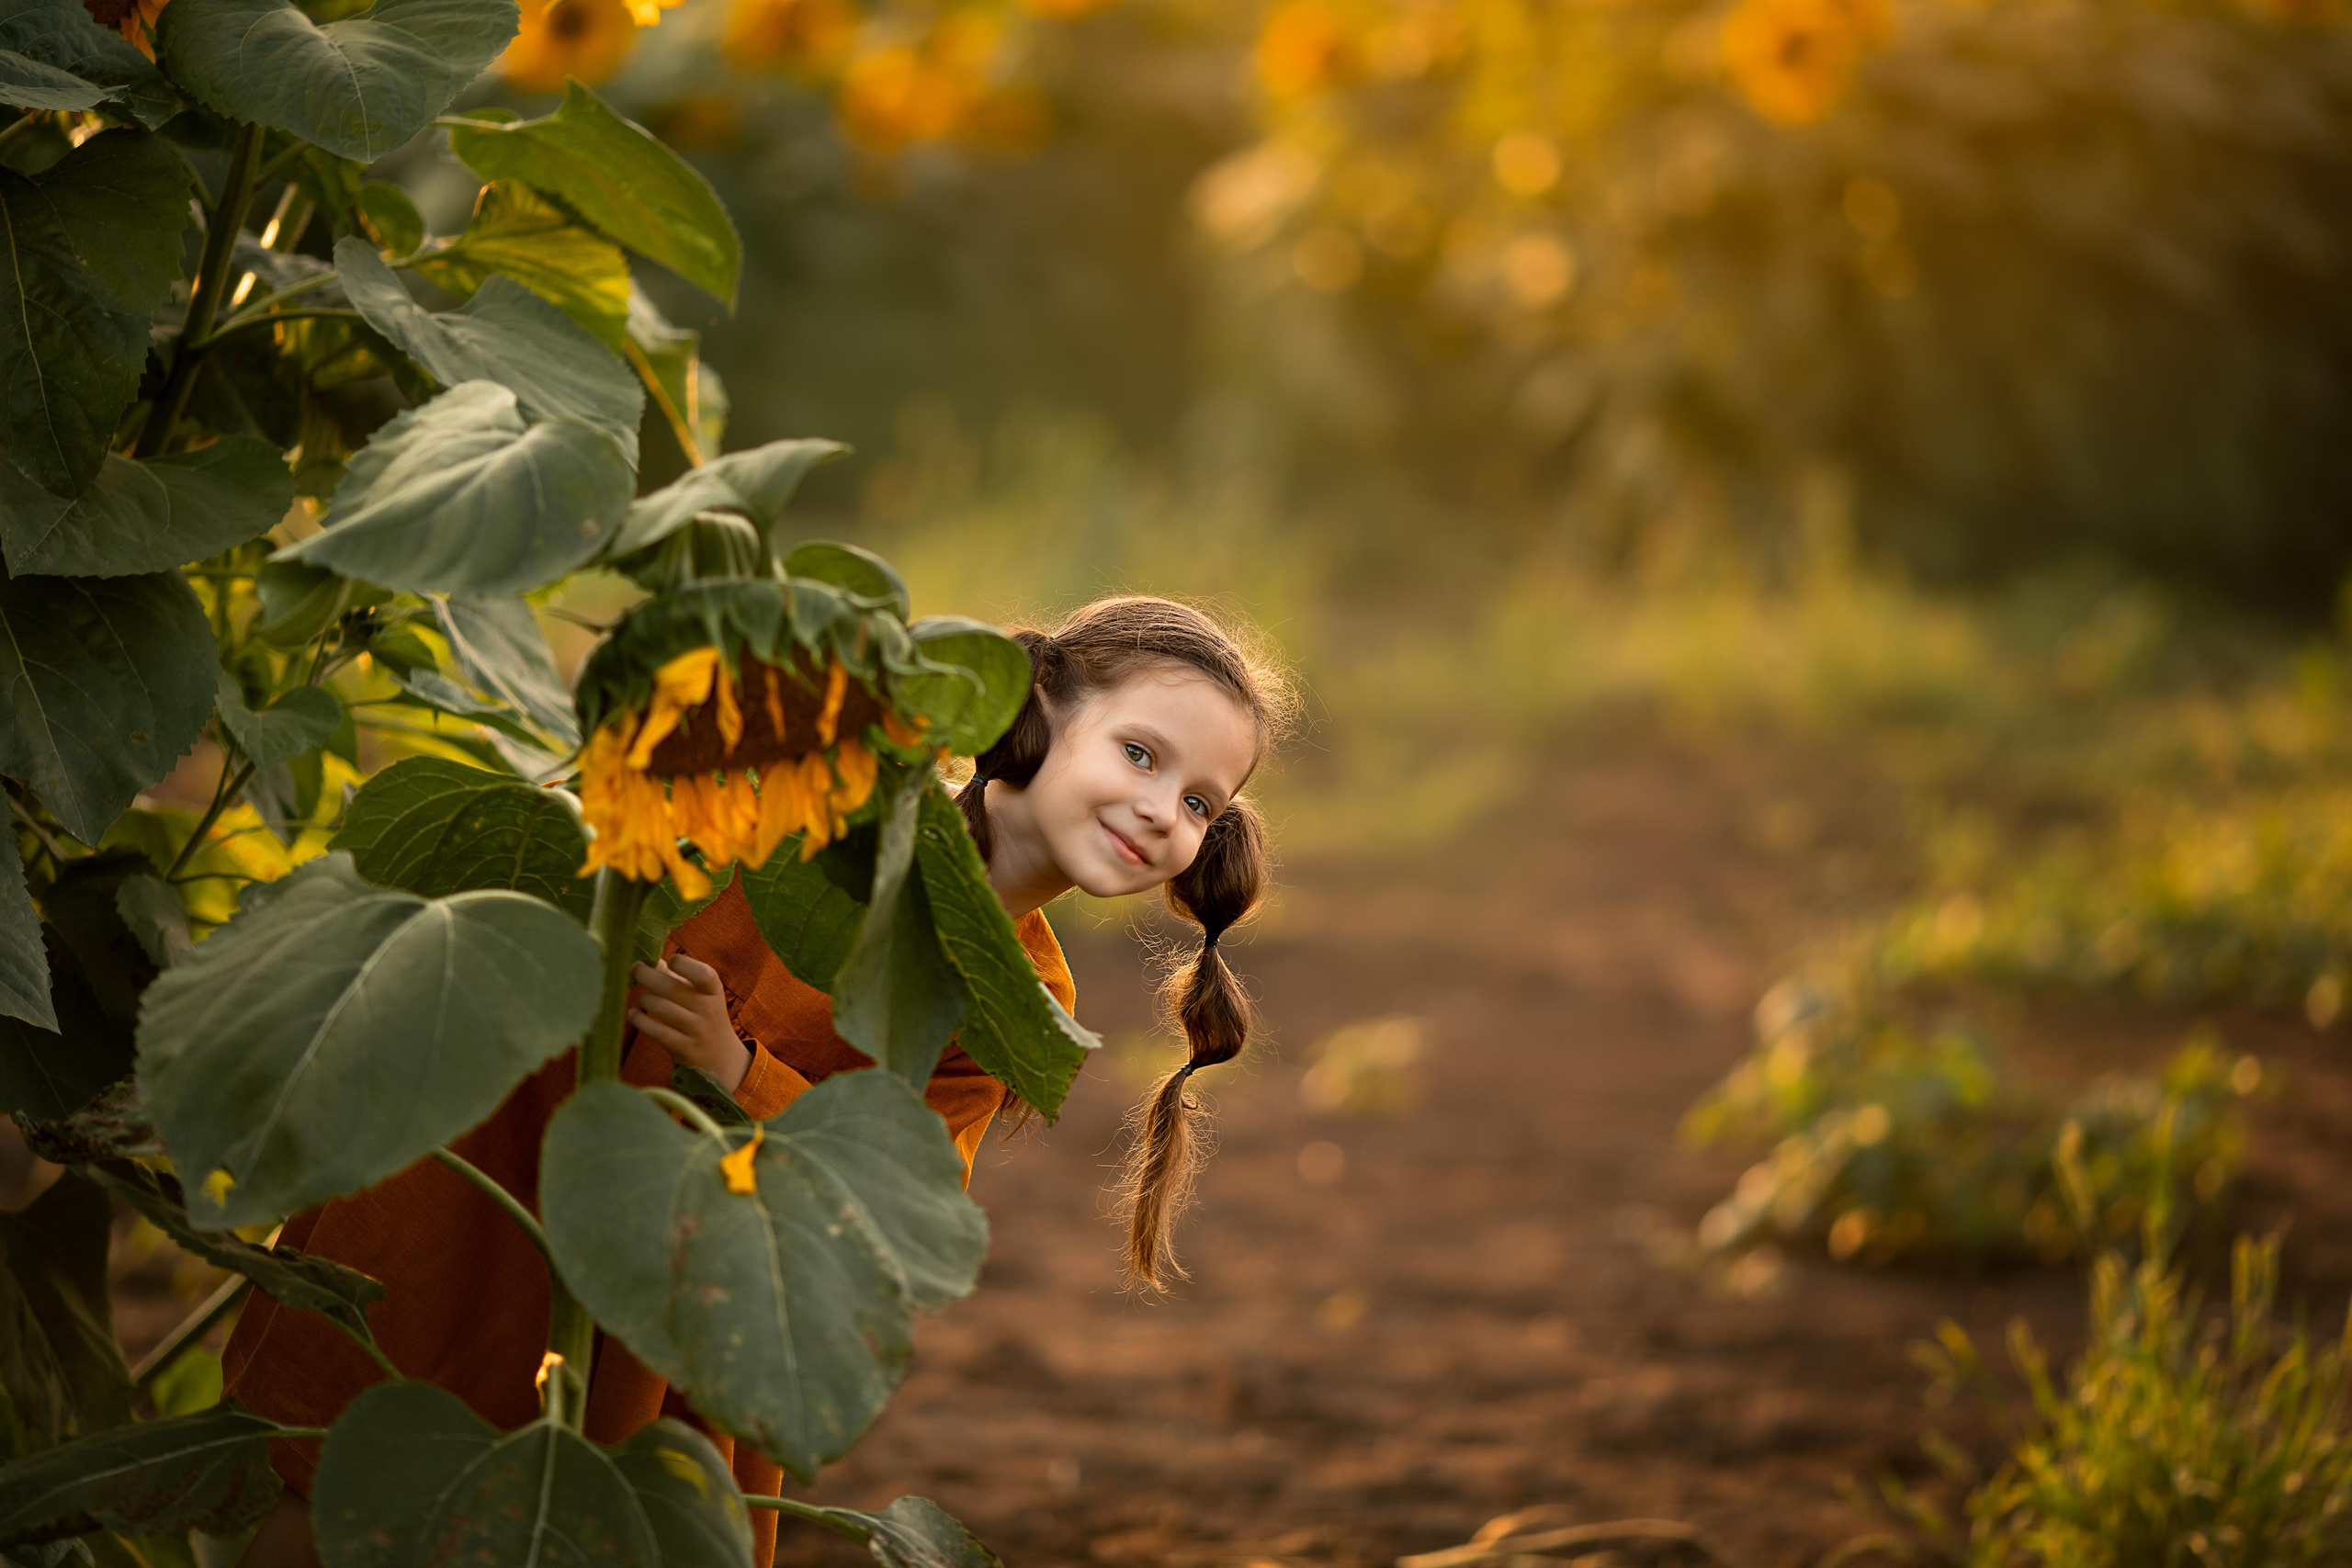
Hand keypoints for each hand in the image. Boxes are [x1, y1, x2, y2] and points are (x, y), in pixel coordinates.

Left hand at [628, 955, 749, 1093]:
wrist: (720, 1056)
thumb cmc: (702, 1016)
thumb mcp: (700, 995)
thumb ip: (677, 976)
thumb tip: (651, 959)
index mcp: (713, 990)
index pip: (703, 974)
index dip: (683, 964)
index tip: (670, 961)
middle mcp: (708, 1009)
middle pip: (671, 987)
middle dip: (646, 975)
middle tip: (635, 969)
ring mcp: (697, 1030)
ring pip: (660, 1008)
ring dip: (644, 999)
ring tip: (641, 998)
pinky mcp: (684, 1048)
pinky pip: (656, 1031)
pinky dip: (639, 1020)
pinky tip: (633, 1014)